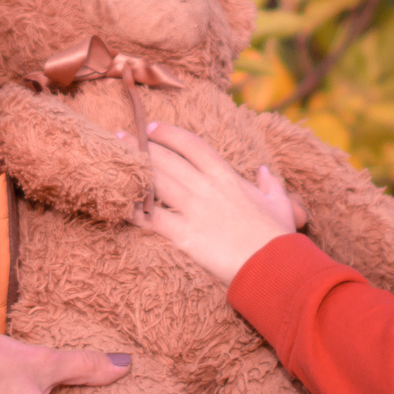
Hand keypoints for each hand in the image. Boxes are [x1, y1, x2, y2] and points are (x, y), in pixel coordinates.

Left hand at [135, 120, 302, 285]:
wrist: (274, 265)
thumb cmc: (278, 236)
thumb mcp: (279, 203)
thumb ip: (270, 184)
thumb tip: (263, 170)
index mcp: (227, 177)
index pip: (192, 145)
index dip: (170, 134)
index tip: (152, 128)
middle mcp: (206, 188)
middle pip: (166, 159)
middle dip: (141, 145)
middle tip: (119, 136)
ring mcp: (194, 210)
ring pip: (156, 182)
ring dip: (134, 168)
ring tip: (114, 159)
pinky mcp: (185, 235)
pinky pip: (152, 219)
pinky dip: (134, 210)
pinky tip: (119, 203)